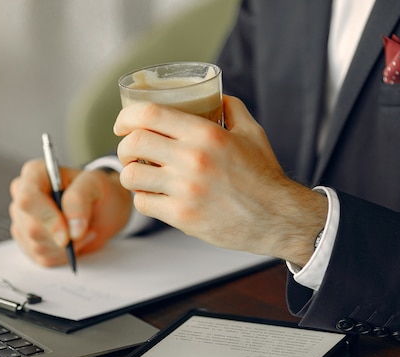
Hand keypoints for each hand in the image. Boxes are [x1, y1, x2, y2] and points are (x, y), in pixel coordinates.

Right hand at [9, 160, 131, 266]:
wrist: (104, 209)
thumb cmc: (98, 191)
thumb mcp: (96, 184)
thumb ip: (80, 199)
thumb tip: (71, 229)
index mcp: (34, 174)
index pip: (27, 199)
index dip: (47, 219)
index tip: (68, 235)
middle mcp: (22, 195)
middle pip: (32, 228)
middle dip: (64, 236)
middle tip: (86, 228)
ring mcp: (22, 220)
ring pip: (37, 246)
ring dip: (68, 246)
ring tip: (83, 231)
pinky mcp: (28, 241)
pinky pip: (42, 258)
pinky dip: (64, 255)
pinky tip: (75, 242)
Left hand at [114, 95, 326, 264]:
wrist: (277, 217)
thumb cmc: (264, 175)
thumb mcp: (252, 132)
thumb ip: (231, 108)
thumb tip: (214, 96)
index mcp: (206, 134)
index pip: (149, 115)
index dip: (127, 117)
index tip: (122, 124)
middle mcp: (192, 160)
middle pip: (133, 144)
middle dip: (124, 146)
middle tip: (130, 151)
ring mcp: (185, 190)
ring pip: (132, 176)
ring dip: (130, 174)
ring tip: (140, 174)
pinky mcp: (183, 216)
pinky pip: (144, 203)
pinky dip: (144, 198)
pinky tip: (154, 195)